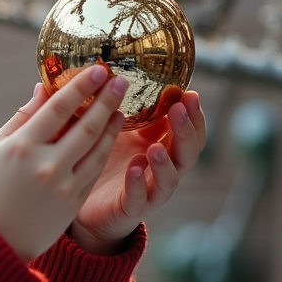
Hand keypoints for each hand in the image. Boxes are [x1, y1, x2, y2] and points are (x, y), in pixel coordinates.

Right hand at [0, 66, 128, 262]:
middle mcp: (46, 164)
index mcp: (22, 146)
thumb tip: (43, 89)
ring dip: (113, 124)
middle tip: (120, 80)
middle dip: (106, 100)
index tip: (98, 69)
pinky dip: (105, 149)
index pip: (59, 108)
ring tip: (120, 106)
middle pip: (86, 125)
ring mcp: (63, 185)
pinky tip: (111, 135)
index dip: (81, 86)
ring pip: (97, 148)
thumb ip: (22, 118)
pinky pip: (95, 169)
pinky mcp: (74, 202)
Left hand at [70, 89, 207, 254]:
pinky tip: (135, 169)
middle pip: (188, 151)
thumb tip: (116, 73)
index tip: (190, 92)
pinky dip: (140, 183)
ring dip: (166, 162)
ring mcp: (151, 189)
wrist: (88, 206)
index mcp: (161, 145)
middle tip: (181, 109)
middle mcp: (163, 168)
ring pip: (171, 178)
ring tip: (156, 147)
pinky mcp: (132, 208)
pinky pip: (140, 197)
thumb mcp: (114, 131)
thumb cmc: (104, 163)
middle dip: (187, 130)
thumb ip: (122, 109)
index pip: (188, 129)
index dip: (193, 113)